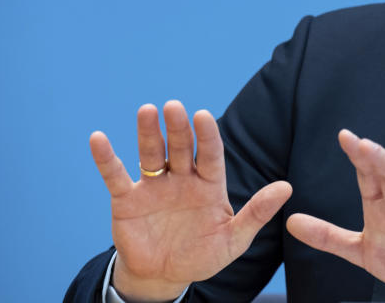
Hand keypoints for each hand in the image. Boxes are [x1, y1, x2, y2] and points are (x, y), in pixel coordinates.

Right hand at [90, 100, 291, 300]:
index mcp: (208, 184)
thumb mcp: (233, 240)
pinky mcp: (127, 199)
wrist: (163, 277)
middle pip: (181, 147)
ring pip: (151, 154)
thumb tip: (286, 188)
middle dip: (178, 128)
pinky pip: (115, 176)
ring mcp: (154, 186)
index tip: (204, 115)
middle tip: (174, 106)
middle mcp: (181, 178)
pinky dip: (106, 158)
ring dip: (148, 133)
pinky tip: (98, 138)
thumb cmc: (202, 256)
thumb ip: (257, 213)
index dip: (207, 136)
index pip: (210, 154)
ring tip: (147, 111)